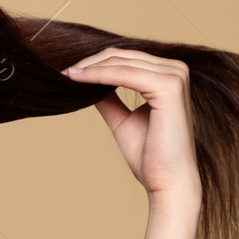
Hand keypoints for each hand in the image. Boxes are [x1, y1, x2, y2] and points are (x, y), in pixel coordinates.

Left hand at [61, 48, 201, 205]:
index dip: (95, 63)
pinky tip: (79, 80)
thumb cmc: (151, 157)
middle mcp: (176, 70)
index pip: (126, 58)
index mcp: (169, 76)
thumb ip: (109, 99)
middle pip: (123, 56)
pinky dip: (99, 75)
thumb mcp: (123, 121)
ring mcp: (175, 76)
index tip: (68, 72)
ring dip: (91, 68)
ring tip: (67, 76)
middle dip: (89, 63)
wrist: (168, 183)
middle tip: (62, 73)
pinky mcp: (169, 87)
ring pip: (121, 63)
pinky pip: (125, 74)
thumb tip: (85, 82)